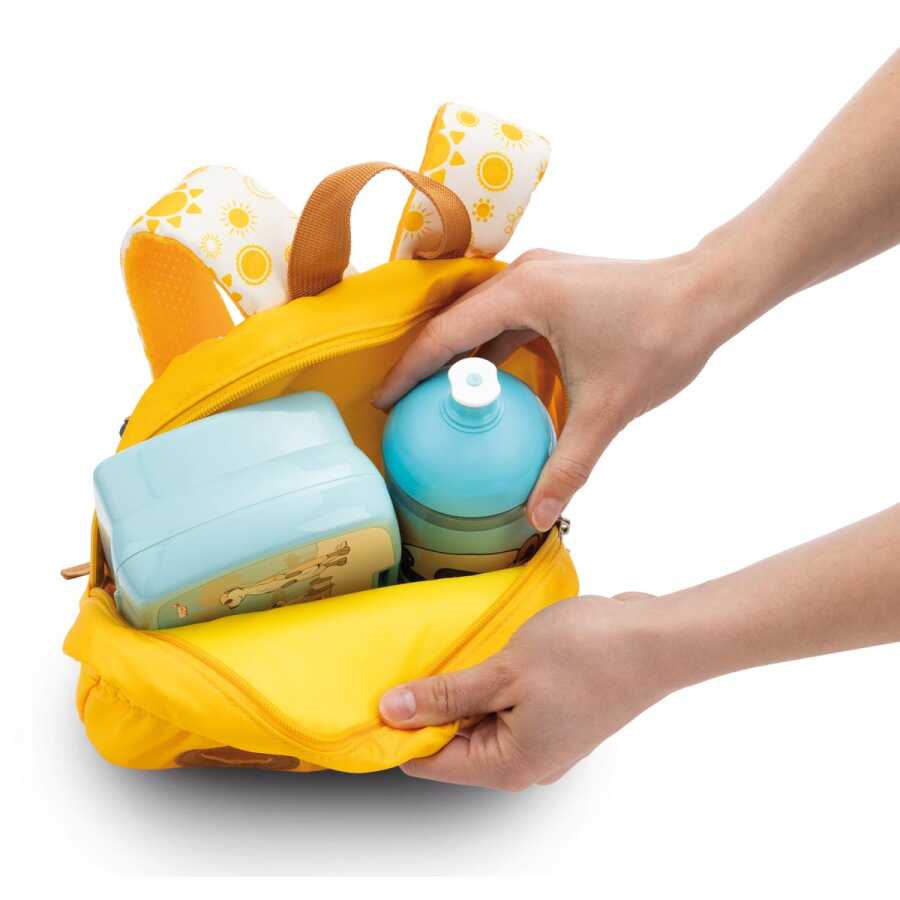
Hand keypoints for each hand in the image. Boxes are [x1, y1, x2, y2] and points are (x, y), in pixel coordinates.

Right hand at [373, 249, 731, 530]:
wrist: (710, 293)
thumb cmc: (663, 338)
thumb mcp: (609, 408)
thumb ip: (569, 464)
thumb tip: (538, 516)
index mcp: (525, 293)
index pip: (446, 335)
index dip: (408, 372)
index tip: (381, 403)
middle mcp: (525, 274)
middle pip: (455, 323)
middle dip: (427, 367)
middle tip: (403, 410)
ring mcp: (541, 275)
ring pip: (481, 321)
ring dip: (461, 359)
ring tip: (439, 402)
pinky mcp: (556, 284)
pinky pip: (508, 319)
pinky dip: (493, 351)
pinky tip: (491, 385)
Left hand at [378, 592, 673, 789]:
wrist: (654, 639)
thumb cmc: (587, 656)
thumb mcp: (504, 672)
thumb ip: (446, 696)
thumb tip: (391, 713)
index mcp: (509, 765)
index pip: (429, 762)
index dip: (399, 730)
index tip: (375, 694)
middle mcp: (525, 761)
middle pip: (453, 741)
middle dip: (430, 705)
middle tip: (412, 659)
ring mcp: (543, 738)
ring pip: (479, 718)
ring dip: (461, 688)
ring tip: (449, 650)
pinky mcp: (555, 713)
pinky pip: (505, 703)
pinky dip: (488, 681)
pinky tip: (483, 650)